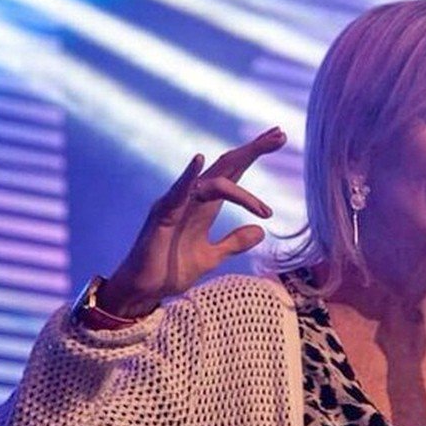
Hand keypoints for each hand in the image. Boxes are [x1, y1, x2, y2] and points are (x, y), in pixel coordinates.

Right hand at [99, 127, 286, 317]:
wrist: (145, 290)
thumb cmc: (172, 270)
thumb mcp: (213, 256)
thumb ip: (235, 242)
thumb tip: (261, 231)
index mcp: (206, 206)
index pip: (234, 174)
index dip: (254, 156)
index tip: (280, 141)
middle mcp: (192, 198)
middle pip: (227, 166)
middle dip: (253, 149)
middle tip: (280, 135)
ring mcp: (176, 204)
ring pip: (212, 179)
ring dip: (239, 164)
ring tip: (262, 148)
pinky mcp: (162, 216)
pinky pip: (177, 194)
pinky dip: (188, 177)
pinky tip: (199, 160)